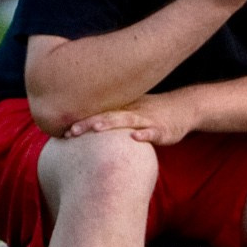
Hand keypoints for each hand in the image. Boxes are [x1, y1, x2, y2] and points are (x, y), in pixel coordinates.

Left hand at [64, 93, 193, 144]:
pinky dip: (145, 134)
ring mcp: (147, 119)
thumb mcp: (131, 110)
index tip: (62, 130)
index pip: (98, 113)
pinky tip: (135, 138)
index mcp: (123, 108)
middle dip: (89, 124)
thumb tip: (85, 128)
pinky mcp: (162, 129)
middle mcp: (132, 111)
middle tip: (71, 132)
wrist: (184, 108)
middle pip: (107, 115)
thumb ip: (111, 116)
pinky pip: (153, 132)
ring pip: (127, 121)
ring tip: (96, 129)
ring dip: (111, 124)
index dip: (81, 120)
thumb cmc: (153, 112)